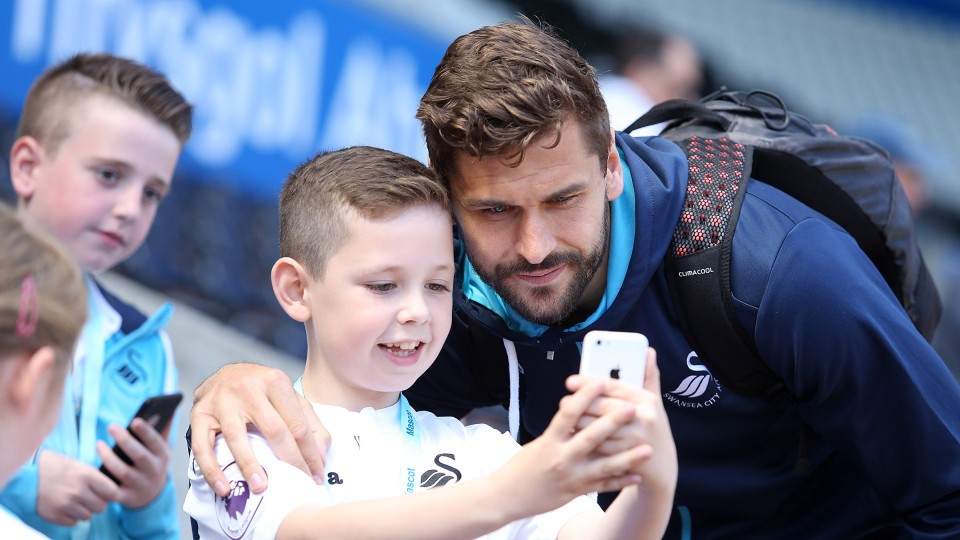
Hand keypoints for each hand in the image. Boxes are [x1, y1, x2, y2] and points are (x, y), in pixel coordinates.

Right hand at [37, 451, 118, 525]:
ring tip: (75, 501)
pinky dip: (71, 517)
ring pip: (88, 516)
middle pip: (101, 507)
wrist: (27, 472)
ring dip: (84, 510)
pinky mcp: (54, 515)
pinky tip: (65, 507)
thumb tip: (111, 490)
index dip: (111, 494)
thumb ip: (95, 478)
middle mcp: (78, 491)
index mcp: (87, 475)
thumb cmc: (55, 465)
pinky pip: (72, 523)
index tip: (107, 493)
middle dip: (97, 503)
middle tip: (89, 497)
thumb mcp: (79, 465)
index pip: (112, 492)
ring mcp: (65, 505)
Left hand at [96, 418, 169, 507]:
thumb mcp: (160, 449)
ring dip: (109, 457)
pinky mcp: (126, 497)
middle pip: (139, 456)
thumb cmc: (152, 462)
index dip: (146, 432)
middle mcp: (153, 471)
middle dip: (125, 440)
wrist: (152, 494)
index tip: (135, 420)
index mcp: (162, 456)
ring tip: (98, 444)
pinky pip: (111, 491)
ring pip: (123, 472)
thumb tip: (169, 410)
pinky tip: (92, 469)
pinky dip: (102, 481)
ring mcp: (140, 485)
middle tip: (111, 426)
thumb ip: (163, 430)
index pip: (156, 443)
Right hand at [190, 363, 328, 495]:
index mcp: (275, 381)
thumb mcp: (288, 397)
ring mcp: (222, 400)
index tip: (316, 475)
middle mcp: (248, 388)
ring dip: (250, 466)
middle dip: (289, 461)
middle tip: (297, 484)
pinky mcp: (199, 414)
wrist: (222, 375)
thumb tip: (322, 456)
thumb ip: (309, 422)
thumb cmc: (260, 391)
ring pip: (238, 437)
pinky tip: (224, 488)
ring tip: (261, 488)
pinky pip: (204, 446)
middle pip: (274, 430)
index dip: (310, 453)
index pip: (298, 424)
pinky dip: (213, 470)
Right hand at [492, 380, 650, 518]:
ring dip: (627, 457)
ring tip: (647, 449)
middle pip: (591, 437)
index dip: (584, 396)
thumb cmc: (523, 465)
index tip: (599, 381)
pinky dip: (620, 481)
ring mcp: (571, 476)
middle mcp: (561, 458)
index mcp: (549, 440)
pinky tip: (636, 475)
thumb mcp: (539, 441)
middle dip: (613, 422)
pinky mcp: (576, 491)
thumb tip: (581, 409)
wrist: (508, 495)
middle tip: (632, 408)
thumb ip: (561, 429)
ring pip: (603, 465)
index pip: (568, 413)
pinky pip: (602, 486)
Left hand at [568, 349, 677, 489]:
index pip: (614, 386)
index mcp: (647, 400)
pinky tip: (574, 437)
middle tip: (564, 400)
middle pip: (604, 407)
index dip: (589, 383)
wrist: (661, 466)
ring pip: (600, 429)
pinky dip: (586, 442)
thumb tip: (648, 350)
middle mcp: (644, 418)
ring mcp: (635, 439)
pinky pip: (601, 448)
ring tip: (566, 419)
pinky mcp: (626, 458)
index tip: (571, 381)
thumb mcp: (654, 402)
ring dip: (580, 424)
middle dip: (581, 404)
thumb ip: (648, 376)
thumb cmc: (653, 427)